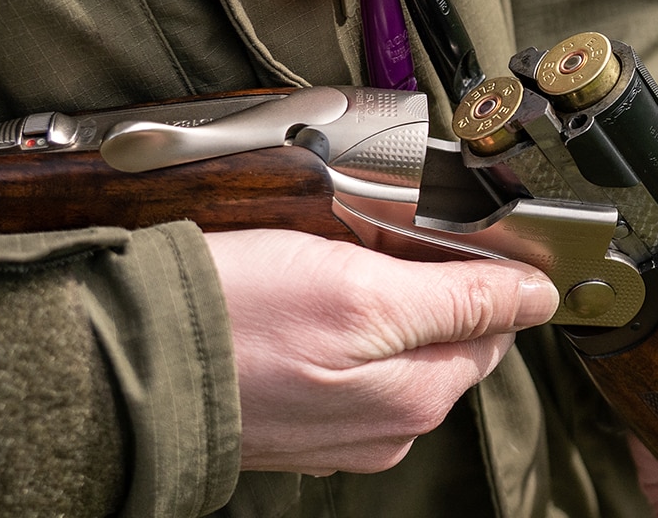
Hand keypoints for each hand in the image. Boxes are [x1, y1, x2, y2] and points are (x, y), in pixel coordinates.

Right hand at [205, 229, 556, 474]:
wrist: (119, 361)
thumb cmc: (233, 324)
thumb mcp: (363, 294)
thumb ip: (461, 299)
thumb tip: (539, 294)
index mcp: (420, 399)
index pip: (494, 323)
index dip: (477, 267)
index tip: (438, 228)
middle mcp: (388, 428)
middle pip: (442, 333)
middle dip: (420, 281)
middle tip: (361, 240)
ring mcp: (337, 429)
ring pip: (388, 342)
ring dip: (370, 296)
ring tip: (314, 263)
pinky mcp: (292, 417)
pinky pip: (336, 358)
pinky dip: (326, 321)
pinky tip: (287, 298)